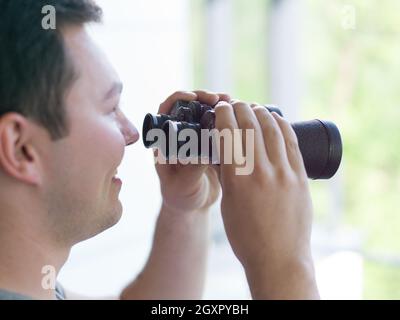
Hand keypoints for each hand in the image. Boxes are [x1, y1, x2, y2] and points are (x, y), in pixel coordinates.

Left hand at [154, 90, 229, 213]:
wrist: (195, 205)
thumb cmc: (181, 197)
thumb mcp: (183, 185)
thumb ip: (192, 168)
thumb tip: (205, 149)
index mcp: (166, 141)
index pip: (166, 110)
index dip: (178, 99)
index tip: (193, 98)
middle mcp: (180, 135)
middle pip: (189, 106)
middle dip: (204, 97)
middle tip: (220, 98)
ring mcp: (197, 137)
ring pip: (206, 113)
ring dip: (220, 106)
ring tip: (235, 103)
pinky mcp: (212, 142)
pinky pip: (220, 126)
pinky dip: (230, 119)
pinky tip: (242, 117)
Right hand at [214, 100, 317, 297]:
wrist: (278, 258)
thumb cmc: (247, 237)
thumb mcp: (228, 205)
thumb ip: (228, 176)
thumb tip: (227, 152)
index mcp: (238, 180)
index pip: (228, 134)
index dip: (223, 115)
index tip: (221, 108)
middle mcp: (262, 172)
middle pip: (250, 126)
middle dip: (240, 109)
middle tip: (235, 104)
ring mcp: (284, 173)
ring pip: (272, 130)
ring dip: (261, 113)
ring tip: (253, 108)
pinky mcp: (300, 177)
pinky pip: (291, 143)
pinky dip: (281, 126)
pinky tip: (275, 119)